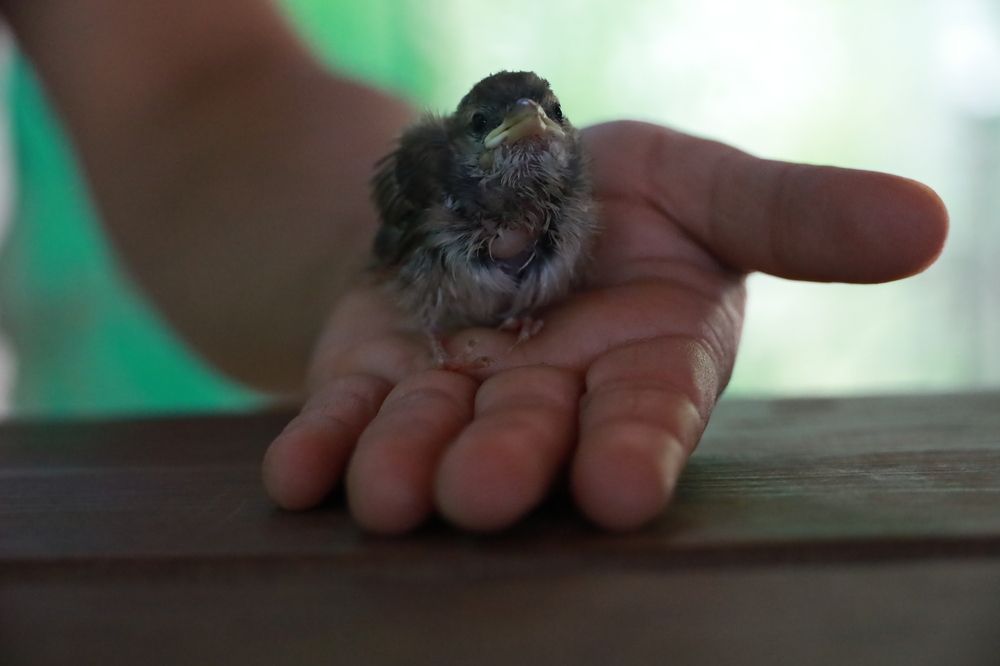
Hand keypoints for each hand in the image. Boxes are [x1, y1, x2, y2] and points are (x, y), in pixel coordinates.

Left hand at [261, 120, 946, 532]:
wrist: (493, 197)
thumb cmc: (612, 196)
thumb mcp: (701, 184)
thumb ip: (794, 213)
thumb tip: (928, 223)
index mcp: (640, 360)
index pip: (646, 415)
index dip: (637, 449)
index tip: (626, 490)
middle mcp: (549, 395)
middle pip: (531, 436)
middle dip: (510, 465)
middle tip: (488, 492)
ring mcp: (455, 396)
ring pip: (433, 440)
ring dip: (408, 465)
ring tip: (389, 494)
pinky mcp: (375, 384)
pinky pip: (345, 420)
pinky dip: (321, 448)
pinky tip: (296, 475)